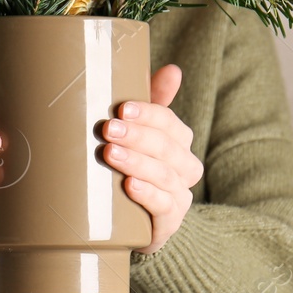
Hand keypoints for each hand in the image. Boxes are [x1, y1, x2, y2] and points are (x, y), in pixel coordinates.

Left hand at [102, 64, 203, 255]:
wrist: (123, 220)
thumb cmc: (128, 166)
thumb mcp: (134, 132)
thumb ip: (151, 102)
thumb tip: (174, 70)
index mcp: (178, 141)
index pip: (169, 122)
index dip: (148, 113)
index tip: (121, 108)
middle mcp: (184, 167)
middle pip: (168, 147)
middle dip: (137, 136)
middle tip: (108, 129)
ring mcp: (179, 196)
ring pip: (166, 176)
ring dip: (138, 163)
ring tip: (111, 154)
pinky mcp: (168, 223)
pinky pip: (165, 208)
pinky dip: (148, 195)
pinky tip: (130, 185)